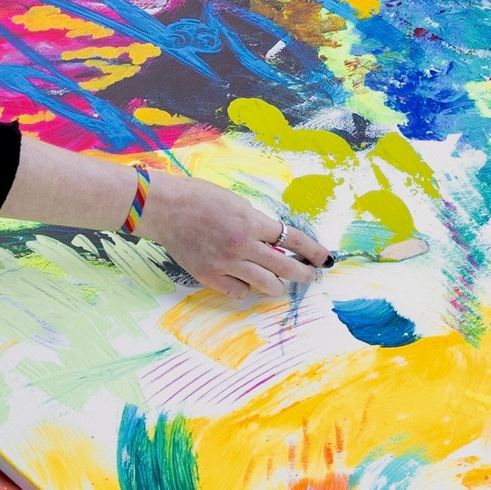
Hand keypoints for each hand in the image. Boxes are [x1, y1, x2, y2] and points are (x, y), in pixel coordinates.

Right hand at [134, 170, 328, 296]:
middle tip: (309, 275)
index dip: (313, 251)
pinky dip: (245, 288)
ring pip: (266, 285)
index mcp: (252, 223)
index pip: (293, 240)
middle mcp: (242, 246)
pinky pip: (239, 292)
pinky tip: (244, 281)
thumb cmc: (199, 197)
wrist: (165, 208)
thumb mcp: (237, 203)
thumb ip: (256, 224)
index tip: (325, 258)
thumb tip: (274, 244)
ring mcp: (226, 264)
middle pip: (286, 268)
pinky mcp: (209, 276)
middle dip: (303, 274)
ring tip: (277, 281)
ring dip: (276, 285)